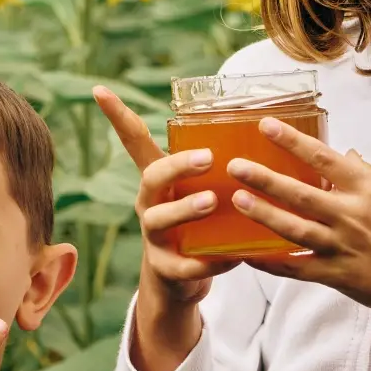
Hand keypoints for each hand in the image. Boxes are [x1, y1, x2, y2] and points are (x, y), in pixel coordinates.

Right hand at [94, 87, 241, 370]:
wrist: (180, 282)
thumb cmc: (199, 226)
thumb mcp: (203, 192)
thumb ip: (223, 170)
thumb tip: (272, 131)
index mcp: (159, 181)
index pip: (134, 143)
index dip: (117, 116)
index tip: (99, 88)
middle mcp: (150, 204)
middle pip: (152, 178)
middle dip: (177, 166)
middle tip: (208, 158)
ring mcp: (154, 238)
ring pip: (160, 220)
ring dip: (186, 209)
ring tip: (213, 201)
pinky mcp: (165, 269)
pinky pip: (184, 266)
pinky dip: (209, 262)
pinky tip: (232, 258)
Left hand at [228, 119, 370, 358]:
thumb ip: (369, 176)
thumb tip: (346, 154)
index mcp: (370, 191)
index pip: (325, 159)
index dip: (293, 141)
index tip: (266, 126)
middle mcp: (353, 216)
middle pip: (301, 194)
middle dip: (265, 178)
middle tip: (235, 166)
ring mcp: (342, 248)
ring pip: (294, 229)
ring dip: (263, 215)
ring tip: (238, 201)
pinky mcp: (335, 276)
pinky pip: (296, 267)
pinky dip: (271, 262)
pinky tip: (247, 254)